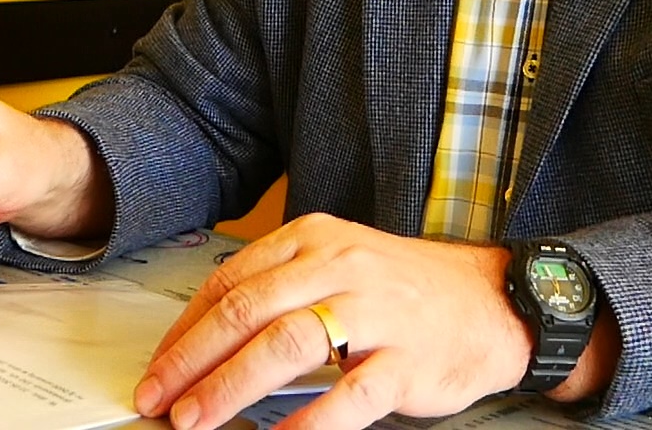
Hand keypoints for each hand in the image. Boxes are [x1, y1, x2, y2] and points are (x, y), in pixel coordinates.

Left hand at [132, 213, 531, 429]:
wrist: (494, 302)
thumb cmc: (406, 289)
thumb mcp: (338, 263)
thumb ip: (279, 290)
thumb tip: (204, 341)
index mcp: (315, 240)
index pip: (231, 282)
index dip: (185, 330)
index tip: (158, 368)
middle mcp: (341, 268)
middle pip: (248, 311)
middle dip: (193, 361)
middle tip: (160, 399)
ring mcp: (377, 313)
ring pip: (287, 345)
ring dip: (232, 386)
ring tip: (198, 420)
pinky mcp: (407, 362)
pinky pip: (350, 395)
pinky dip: (309, 423)